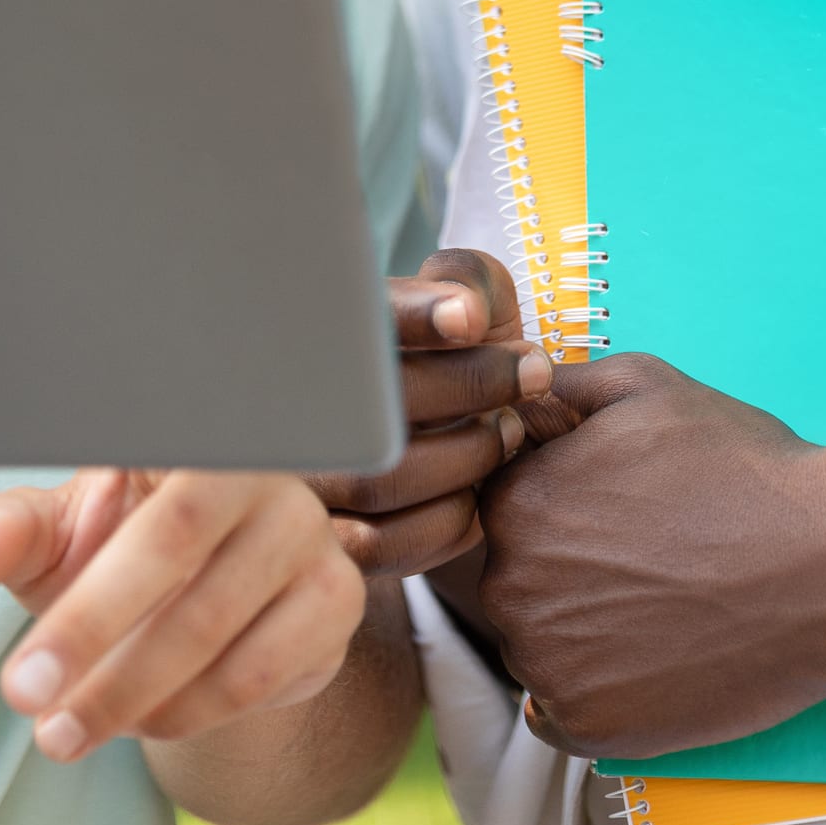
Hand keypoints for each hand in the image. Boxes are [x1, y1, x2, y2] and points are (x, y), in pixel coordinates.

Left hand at [0, 470, 366, 760]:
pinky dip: (188, 709)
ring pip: (213, 622)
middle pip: (172, 542)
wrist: (201, 601)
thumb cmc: (117, 547)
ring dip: (127, 691)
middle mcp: (256, 465)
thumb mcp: (56, 535)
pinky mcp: (334, 599)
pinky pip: (257, 671)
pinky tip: (141, 720)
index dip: (76, 546)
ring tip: (63, 730)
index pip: (128, 471)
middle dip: (89, 629)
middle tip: (24, 695)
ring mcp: (305, 532)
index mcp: (182, 430)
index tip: (15, 597)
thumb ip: (12, 531)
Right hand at [309, 249, 558, 576]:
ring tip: (510, 430)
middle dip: (469, 384)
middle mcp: (292, 404)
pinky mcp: (326, 543)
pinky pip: (389, 543)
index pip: (352, 316)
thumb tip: (469, 311)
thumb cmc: (447, 360)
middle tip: (532, 372)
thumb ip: (467, 281)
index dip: (414, 315)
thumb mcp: (460, 302)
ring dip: (470, 454)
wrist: (427, 446)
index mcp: (314, 330)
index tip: (472, 317)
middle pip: (371, 400)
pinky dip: (452, 515)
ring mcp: (302, 480)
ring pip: (382, 477)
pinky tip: (478, 488)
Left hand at [478, 353, 825, 757]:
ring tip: (663, 608)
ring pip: (536, 647)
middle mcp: (510, 586)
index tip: (620, 513)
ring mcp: (546, 663)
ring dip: (580, 632)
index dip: (564, 506)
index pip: (506, 508)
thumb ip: (558, 388)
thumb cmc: (742, 470)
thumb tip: (512, 397)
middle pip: (518, 580)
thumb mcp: (643, 385)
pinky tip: (651, 659)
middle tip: (652, 559)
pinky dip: (597, 693)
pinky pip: (559, 712)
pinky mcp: (588, 725)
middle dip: (568, 569)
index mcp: (514, 503)